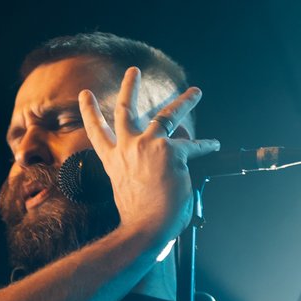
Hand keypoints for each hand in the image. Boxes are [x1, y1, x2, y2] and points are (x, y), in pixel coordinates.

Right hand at [77, 66, 220, 246]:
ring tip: (195, 92)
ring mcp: (148, 147)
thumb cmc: (138, 219)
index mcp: (114, 161)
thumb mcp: (127, 189)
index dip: (91, 112)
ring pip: (168, 115)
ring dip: (185, 101)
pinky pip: (194, 146)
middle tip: (133, 71)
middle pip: (126, 110)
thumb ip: (136, 172)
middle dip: (130, 87)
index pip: (98, 133)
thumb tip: (155, 167)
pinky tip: (214, 146)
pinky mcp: (171, 152)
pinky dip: (206, 146)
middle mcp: (127, 149)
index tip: (85, 95)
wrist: (145, 229)